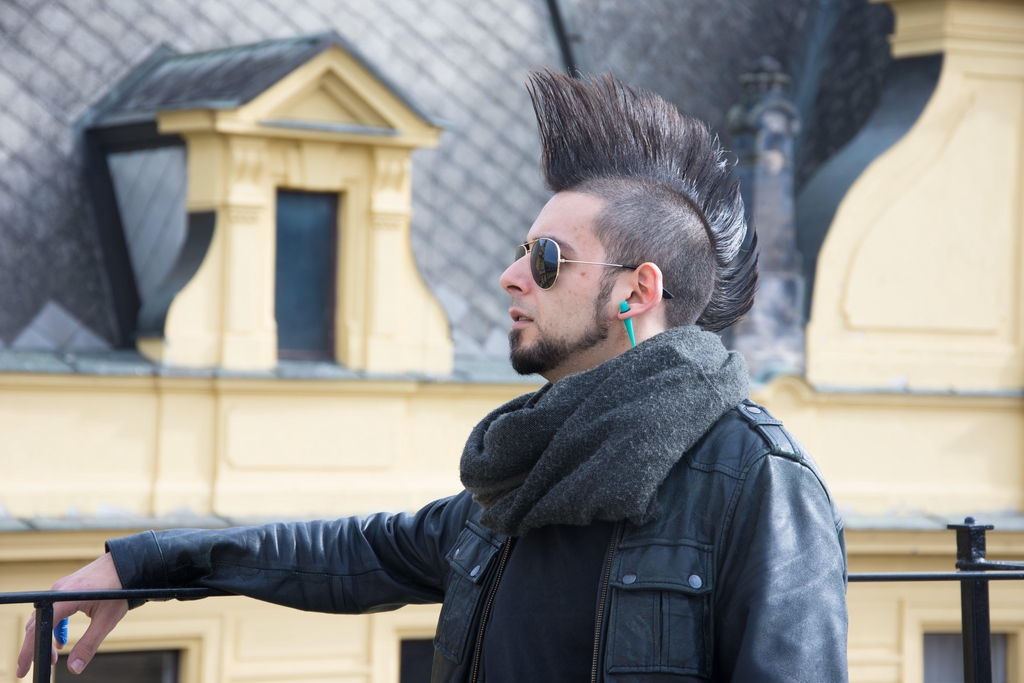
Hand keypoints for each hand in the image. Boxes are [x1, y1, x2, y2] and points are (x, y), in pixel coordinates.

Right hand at [16, 553, 127, 677]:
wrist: (129, 564)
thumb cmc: (121, 590)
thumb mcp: (106, 620)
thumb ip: (89, 644)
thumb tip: (75, 668)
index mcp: (65, 598)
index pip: (38, 628)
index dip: (29, 650)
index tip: (24, 668)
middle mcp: (58, 590)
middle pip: (37, 622)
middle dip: (36, 646)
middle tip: (41, 665)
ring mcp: (60, 587)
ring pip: (43, 615)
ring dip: (45, 636)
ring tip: (54, 656)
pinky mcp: (66, 586)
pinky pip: (52, 608)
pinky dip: (54, 625)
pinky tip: (60, 640)